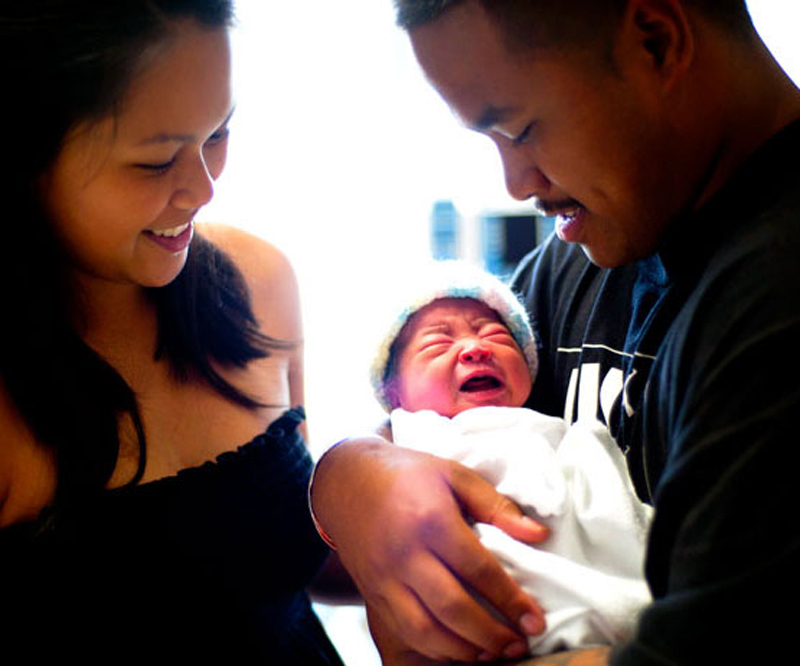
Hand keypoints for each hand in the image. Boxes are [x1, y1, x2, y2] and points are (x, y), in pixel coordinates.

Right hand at [311, 437, 548, 661]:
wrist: (347, 481)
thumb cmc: (407, 474)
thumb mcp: (454, 474)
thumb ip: (496, 505)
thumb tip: (538, 535)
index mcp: (430, 520)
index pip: (478, 569)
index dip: (510, 600)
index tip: (534, 620)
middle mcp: (405, 553)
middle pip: (453, 607)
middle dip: (492, 635)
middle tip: (520, 644)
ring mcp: (385, 577)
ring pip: (425, 629)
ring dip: (465, 649)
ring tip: (494, 653)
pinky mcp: (372, 592)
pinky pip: (404, 631)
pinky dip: (434, 648)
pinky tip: (459, 648)